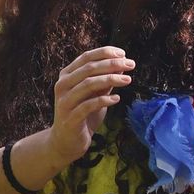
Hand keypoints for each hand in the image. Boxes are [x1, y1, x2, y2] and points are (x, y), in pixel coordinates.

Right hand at [47, 47, 132, 167]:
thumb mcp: (95, 94)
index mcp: (67, 76)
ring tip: (128, 80)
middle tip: (130, 65)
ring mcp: (65, 101)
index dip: (105, 53)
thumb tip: (121, 65)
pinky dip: (104, 100)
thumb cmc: (82, 114)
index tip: (123, 54)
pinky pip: (88, 105)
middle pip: (88, 68)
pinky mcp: (70, 117)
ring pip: (88, 84)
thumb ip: (105, 80)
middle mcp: (63, 85)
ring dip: (110, 80)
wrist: (66, 141)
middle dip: (112, 64)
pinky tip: (117, 99)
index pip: (86, 57)